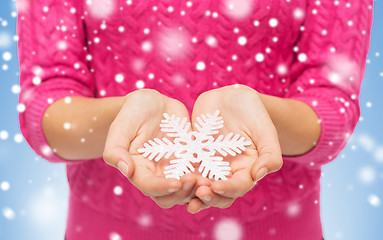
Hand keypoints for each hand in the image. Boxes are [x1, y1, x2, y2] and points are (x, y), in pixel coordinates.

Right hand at [103, 89, 208, 207]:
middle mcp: (156, 175)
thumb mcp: (121, 126)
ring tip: (209, 180)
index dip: (162, 188)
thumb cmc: (133, 112)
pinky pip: (200, 175)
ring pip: (187, 191)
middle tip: (196, 181)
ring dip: (197, 190)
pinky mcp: (190, 162)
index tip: (177, 182)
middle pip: (169, 196)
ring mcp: (174, 170)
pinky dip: (208, 178)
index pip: (149, 187)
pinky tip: (218, 172)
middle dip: (183, 193)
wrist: (153, 103)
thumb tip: (126, 170)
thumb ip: (115, 149)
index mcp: (137, 170)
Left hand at [186, 84, 282, 213]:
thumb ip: (270, 153)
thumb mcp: (265, 129)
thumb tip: (259, 175)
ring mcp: (209, 165)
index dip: (229, 189)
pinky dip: (179, 176)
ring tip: (182, 192)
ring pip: (200, 186)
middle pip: (219, 193)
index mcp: (247, 169)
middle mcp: (228, 171)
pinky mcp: (194, 156)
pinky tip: (170, 178)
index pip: (239, 186)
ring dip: (192, 192)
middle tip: (199, 193)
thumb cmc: (253, 111)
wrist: (232, 97)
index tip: (216, 186)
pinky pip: (186, 169)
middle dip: (209, 197)